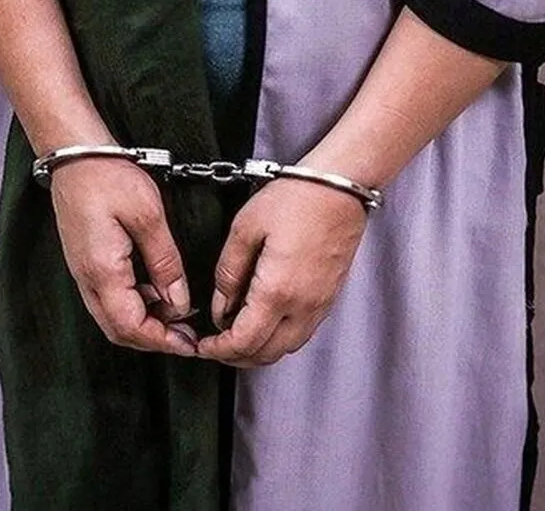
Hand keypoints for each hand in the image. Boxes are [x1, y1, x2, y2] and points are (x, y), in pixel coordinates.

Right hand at [50, 157, 197, 355]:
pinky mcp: (86, 263)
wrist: (75, 155)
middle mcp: (87, 279)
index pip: (130, 327)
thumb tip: (179, 302)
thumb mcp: (148, 215)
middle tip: (187, 336)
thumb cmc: (108, 176)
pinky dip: (135, 306)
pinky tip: (157, 292)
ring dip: (145, 324)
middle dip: (155, 339)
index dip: (161, 341)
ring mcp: (83, 272)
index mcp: (102, 271)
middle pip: (119, 331)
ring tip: (178, 314)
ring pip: (113, 317)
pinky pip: (109, 299)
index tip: (189, 344)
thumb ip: (165, 262)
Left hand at [196, 178, 367, 366]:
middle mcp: (303, 305)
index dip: (219, 350)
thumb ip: (228, 272)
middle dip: (235, 356)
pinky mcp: (328, 298)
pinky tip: (264, 322)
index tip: (204, 345)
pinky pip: (301, 333)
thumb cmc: (296, 198)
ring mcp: (320, 304)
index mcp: (277, 290)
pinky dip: (279, 339)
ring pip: (286, 348)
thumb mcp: (245, 228)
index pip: (244, 341)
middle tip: (215, 346)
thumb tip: (220, 305)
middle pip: (266, 354)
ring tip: (236, 335)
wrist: (340, 187)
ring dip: (258, 350)